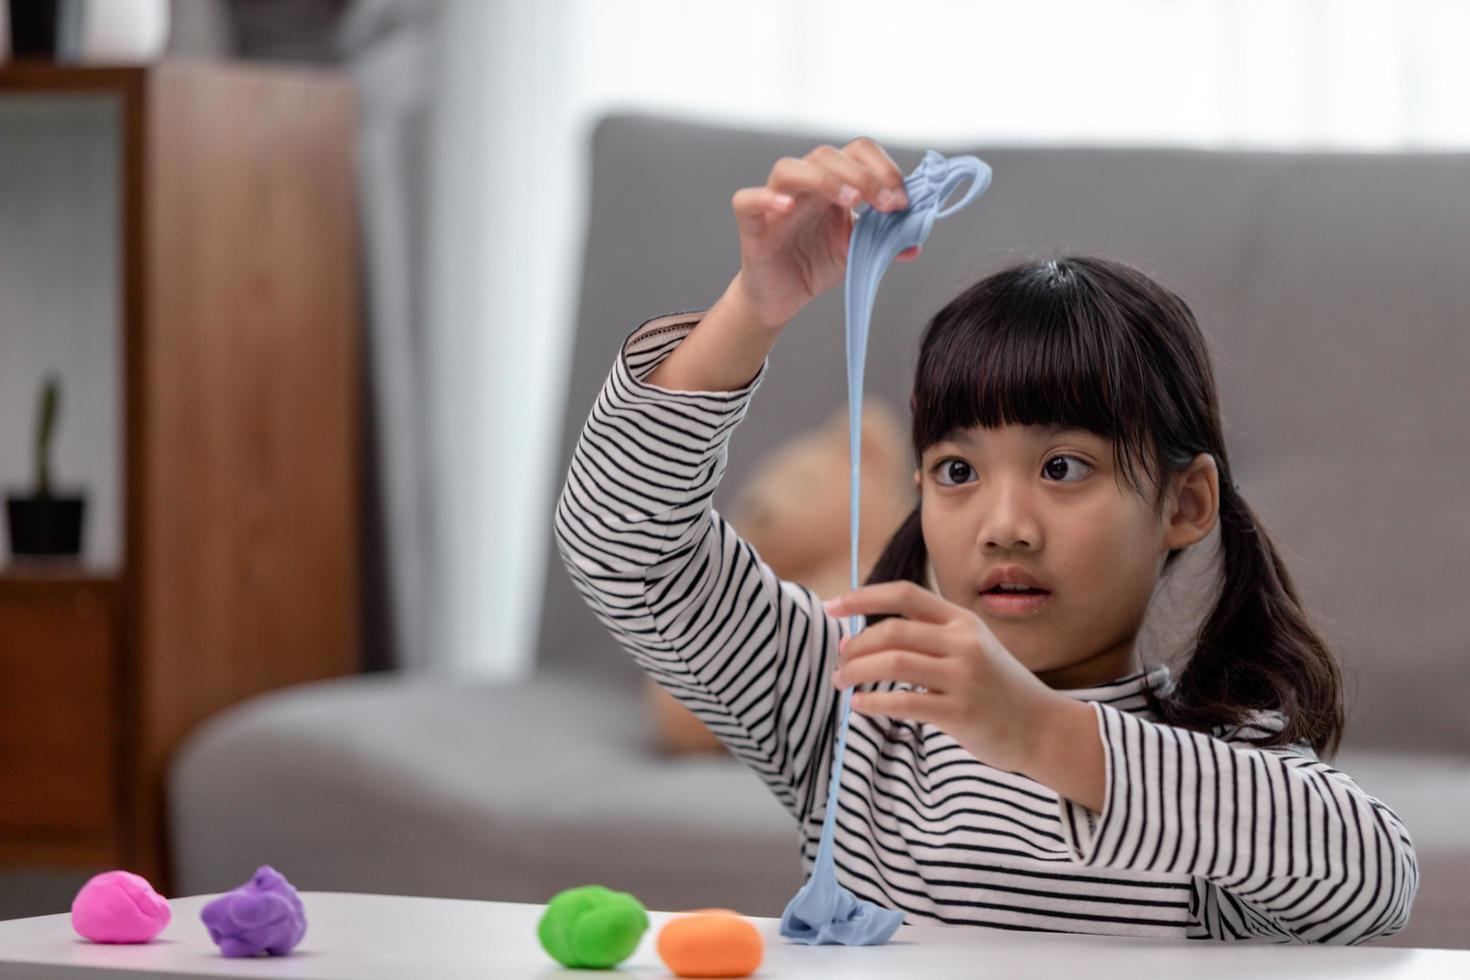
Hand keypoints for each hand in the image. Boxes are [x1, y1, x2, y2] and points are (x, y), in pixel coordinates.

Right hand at [729, 137, 922, 330]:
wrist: (782, 297)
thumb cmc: (815, 264)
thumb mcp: (859, 252)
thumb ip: (886, 242)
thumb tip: (915, 243)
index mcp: (833, 183)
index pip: (857, 152)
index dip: (883, 169)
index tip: (903, 201)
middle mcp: (803, 185)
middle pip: (827, 155)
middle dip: (865, 176)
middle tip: (888, 205)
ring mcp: (775, 202)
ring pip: (789, 168)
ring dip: (824, 178)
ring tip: (850, 200)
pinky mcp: (751, 225)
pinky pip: (747, 200)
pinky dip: (765, 198)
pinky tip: (787, 207)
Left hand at [825, 580, 1070, 775]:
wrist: (1043, 728)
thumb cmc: (997, 689)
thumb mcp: (972, 647)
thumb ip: (931, 636)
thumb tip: (866, 638)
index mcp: (962, 620)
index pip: (905, 594)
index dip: (863, 597)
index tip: (832, 606)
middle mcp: (963, 642)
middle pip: (892, 630)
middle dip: (855, 644)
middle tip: (839, 660)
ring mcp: (964, 676)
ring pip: (893, 663)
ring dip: (857, 672)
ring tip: (842, 682)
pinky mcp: (961, 712)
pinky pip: (905, 702)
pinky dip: (874, 703)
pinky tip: (860, 706)